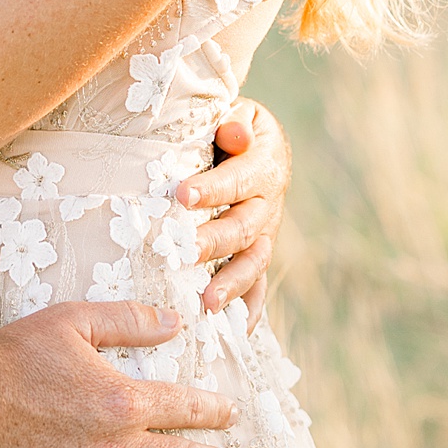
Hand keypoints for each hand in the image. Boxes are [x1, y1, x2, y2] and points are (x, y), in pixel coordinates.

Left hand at [178, 99, 290, 319]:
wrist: (257, 146)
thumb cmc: (234, 128)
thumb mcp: (240, 114)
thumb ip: (234, 122)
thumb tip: (234, 135)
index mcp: (263, 167)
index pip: (237, 180)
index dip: (211, 188)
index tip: (180, 195)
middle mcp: (268, 205)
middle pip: (244, 228)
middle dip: (214, 242)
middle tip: (183, 253)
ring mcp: (265, 235)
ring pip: (254, 263)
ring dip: (231, 284)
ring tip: (206, 302)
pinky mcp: (257, 255)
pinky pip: (258, 286)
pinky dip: (249, 311)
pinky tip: (234, 333)